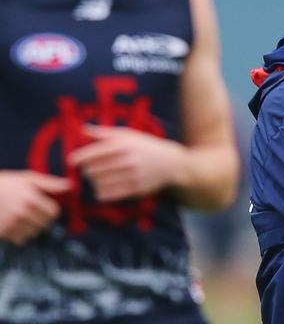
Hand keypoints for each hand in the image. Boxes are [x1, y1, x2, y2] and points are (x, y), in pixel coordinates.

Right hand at [0, 171, 69, 244]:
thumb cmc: (6, 184)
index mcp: (30, 199)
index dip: (51, 209)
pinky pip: (21, 240)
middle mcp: (21, 213)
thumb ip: (50, 184)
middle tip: (31, 210)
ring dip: (31, 228)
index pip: (54, 212)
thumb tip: (70, 186)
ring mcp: (11, 224)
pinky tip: (13, 224)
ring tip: (21, 217)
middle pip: (46, 224)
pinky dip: (20, 234)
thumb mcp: (28, 178)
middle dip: (42, 218)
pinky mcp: (2, 233)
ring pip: (34, 233)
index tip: (44, 205)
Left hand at [68, 125, 184, 201]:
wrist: (171, 162)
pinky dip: (102, 193)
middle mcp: (127, 159)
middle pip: (95, 168)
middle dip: (87, 170)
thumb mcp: (128, 135)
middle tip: (87, 171)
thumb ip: (104, 133)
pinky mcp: (137, 188)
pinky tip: (100, 190)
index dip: (79, 157)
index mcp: (123, 144)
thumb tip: (82, 129)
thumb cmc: (146, 146)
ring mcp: (132, 175)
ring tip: (94, 179)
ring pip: (102, 182)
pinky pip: (112, 194)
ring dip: (94, 182)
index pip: (94, 152)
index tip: (72, 161)